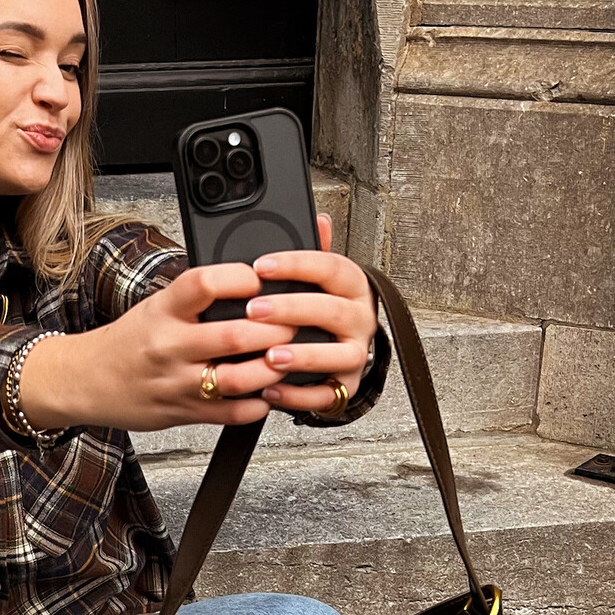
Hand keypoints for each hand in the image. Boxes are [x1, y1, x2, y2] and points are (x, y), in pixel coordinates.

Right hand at [17, 214, 375, 432]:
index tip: (260, 277)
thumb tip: (251, 278)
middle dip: (273, 329)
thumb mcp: (156, 306)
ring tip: (288, 357)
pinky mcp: (184, 412)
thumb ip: (197, 297)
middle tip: (295, 321)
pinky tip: (269, 391)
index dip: (238, 279)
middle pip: (232, 336)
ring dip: (271, 369)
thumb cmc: (129, 341)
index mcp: (162, 310)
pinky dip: (258, 404)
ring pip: (237, 379)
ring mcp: (177, 382)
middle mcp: (169, 346)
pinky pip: (231, 413)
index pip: (202, 284)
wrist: (86, 381)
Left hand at [247, 215, 376, 417]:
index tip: (261, 265)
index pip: (331, 267)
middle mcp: (360, 319)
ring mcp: (355, 355)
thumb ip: (313, 253)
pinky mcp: (344, 387)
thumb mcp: (318, 279)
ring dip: (303, 356)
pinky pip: (326, 395)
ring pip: (337, 355)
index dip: (296, 265)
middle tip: (254, 310)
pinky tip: (270, 390)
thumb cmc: (320, 310)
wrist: (339, 353)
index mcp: (352, 287)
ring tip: (269, 356)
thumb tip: (318, 219)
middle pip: (332, 311)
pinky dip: (298, 395)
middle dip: (292, 309)